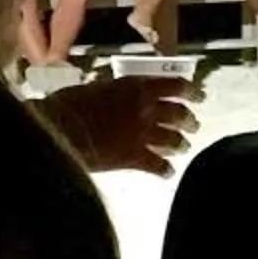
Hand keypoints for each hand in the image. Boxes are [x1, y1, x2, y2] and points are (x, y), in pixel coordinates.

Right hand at [38, 74, 199, 177]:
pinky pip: (158, 166)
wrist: (58, 129)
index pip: (174, 85)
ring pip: (174, 140)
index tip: (199, 96)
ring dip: (181, 144)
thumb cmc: (68, 104)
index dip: (191, 91)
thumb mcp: (95, 87)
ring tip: (183, 148)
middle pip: (179, 114)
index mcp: (136, 87)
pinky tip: (167, 173)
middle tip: (193, 124)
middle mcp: (146, 109)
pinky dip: (165, 170)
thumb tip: (117, 95)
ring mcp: (142, 134)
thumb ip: (114, 91)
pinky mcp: (134, 158)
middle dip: (189, 121)